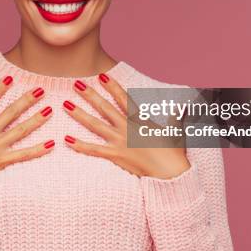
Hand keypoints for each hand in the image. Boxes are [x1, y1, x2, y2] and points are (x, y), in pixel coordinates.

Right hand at [0, 76, 53, 200]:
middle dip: (27, 99)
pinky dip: (38, 150)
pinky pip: (23, 154)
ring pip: (21, 129)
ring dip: (36, 119)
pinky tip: (51, 144)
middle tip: (41, 90)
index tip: (10, 78)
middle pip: (11, 111)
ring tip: (50, 110)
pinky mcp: (1, 161)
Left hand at [63, 75, 190, 179]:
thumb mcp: (176, 131)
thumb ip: (176, 117)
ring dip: (80, 114)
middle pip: (105, 107)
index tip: (101, 75)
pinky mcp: (116, 156)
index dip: (112, 86)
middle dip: (90, 95)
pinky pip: (94, 150)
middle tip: (76, 84)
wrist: (171, 174)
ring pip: (95, 125)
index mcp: (140, 119)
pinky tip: (67, 140)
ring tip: (66, 104)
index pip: (123, 98)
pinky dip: (80, 145)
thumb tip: (184, 106)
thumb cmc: (174, 154)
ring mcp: (120, 141)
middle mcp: (127, 128)